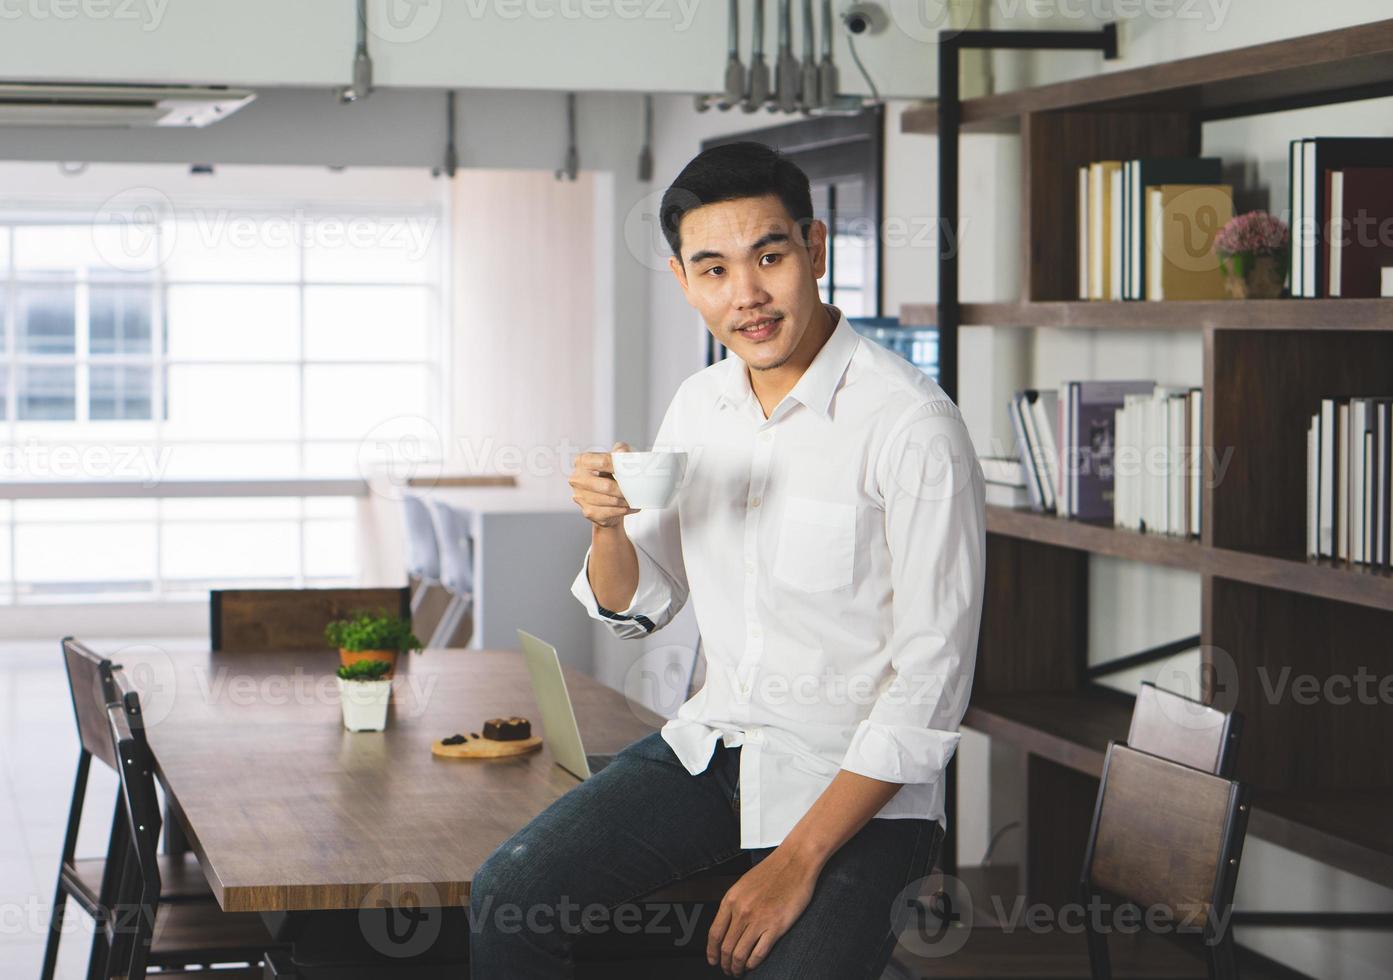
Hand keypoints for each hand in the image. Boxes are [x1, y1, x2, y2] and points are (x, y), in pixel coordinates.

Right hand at [569, 442, 638, 528]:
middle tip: (636, 490)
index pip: (603, 462)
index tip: (633, 471)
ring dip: (626, 501)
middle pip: (607, 486)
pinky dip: (624, 510)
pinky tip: (630, 506)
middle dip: (624, 490)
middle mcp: (577, 478)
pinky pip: (610, 512)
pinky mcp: (587, 511)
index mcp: (582, 461)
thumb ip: (621, 450)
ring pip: (610, 501)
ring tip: (635, 498)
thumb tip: (622, 452)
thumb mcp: (617, 458)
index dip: (620, 467)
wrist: (606, 498)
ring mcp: (580, 496)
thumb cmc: (611, 474)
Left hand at [706, 847, 818, 975]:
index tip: (713, 959)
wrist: (795, 861)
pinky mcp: (776, 926)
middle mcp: (742, 911)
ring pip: (739, 953)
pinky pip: (759, 953)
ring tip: (739, 971)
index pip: (714, 933)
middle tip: (727, 969)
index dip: (711, 951)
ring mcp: (758, 920)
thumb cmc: (773, 870)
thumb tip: (728, 925)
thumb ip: (735, 904)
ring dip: (737, 967)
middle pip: (726, 947)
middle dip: (725, 963)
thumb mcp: (744, 884)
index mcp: (731, 899)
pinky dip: (753, 963)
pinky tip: (752, 965)